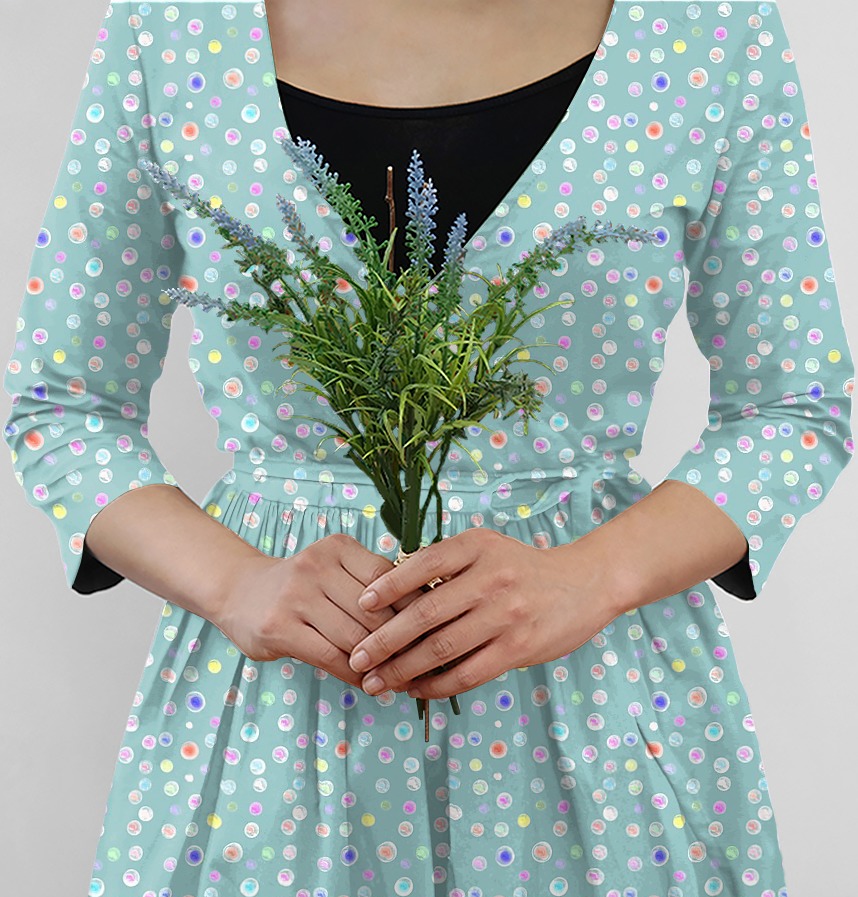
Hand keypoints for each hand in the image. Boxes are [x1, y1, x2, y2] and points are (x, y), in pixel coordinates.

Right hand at [214, 533, 424, 689]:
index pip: (388, 579)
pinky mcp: (280, 628)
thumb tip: (426, 613)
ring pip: (355, 637)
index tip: (434, 630)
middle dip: (402, 642)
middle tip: (424, 664)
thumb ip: (371, 584)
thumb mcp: (335, 567)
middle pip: (374, 612)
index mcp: (338, 548)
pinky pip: (331, 657)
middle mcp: (316, 566)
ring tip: (400, 678)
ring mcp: (295, 596)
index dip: (414, 608)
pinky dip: (355, 674)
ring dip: (381, 663)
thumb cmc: (303, 584)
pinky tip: (368, 683)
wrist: (240, 591)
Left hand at [346, 528, 624, 700]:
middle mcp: (490, 578)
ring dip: (403, 669)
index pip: (422, 565)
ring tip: (377, 681)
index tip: (360, 606)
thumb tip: (389, 588)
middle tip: (358, 658)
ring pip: (441, 648)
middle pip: (425, 613)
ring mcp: (506, 615)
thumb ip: (446, 564)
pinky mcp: (518, 648)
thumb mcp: (486, 549)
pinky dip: (436, 685)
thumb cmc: (522, 568)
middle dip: (385, 639)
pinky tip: (416, 690)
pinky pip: (467, 673)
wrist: (584, 584)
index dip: (388, 586)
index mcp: (477, 547)